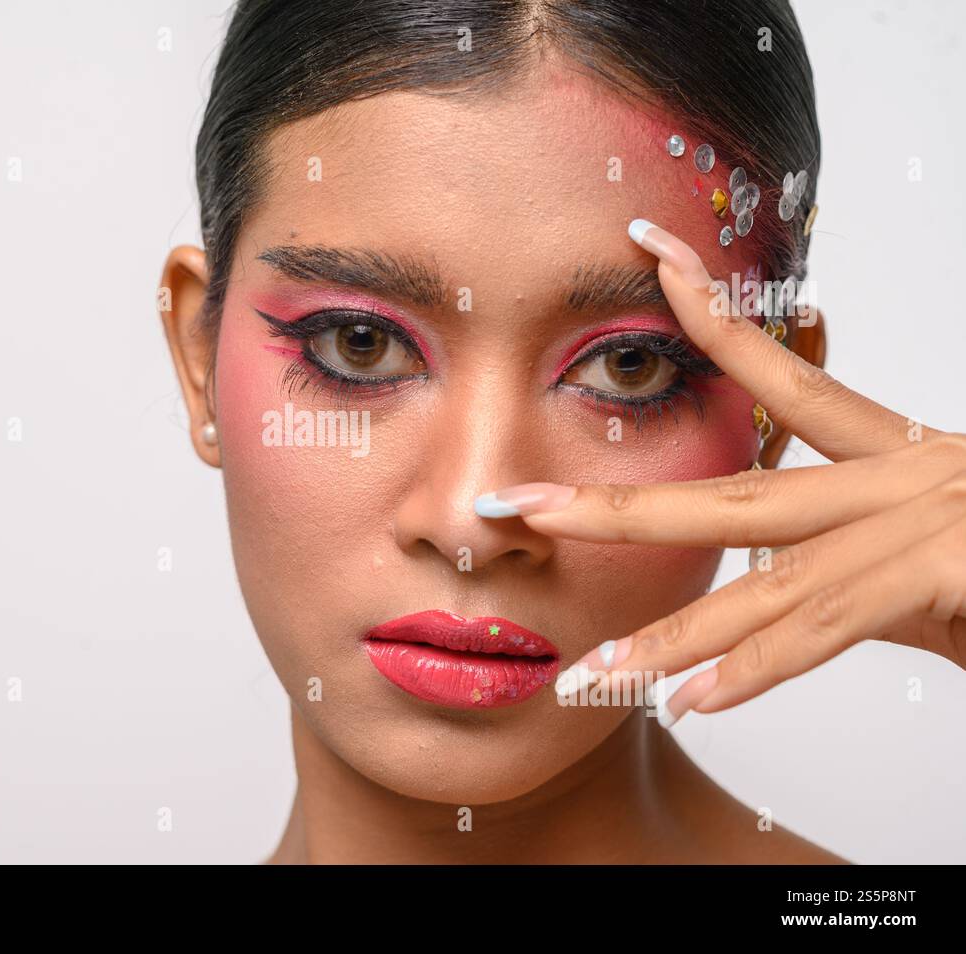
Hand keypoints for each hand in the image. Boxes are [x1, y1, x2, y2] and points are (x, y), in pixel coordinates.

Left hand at [475, 219, 965, 726]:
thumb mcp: (940, 574)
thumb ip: (858, 585)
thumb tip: (781, 615)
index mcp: (901, 460)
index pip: (785, 380)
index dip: (711, 319)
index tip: (647, 260)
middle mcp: (907, 478)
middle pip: (735, 490)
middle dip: (617, 503)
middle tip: (519, 503)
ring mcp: (931, 521)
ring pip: (769, 578)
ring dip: (672, 633)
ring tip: (591, 672)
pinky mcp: (952, 570)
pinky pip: (837, 629)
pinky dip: (765, 670)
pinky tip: (695, 700)